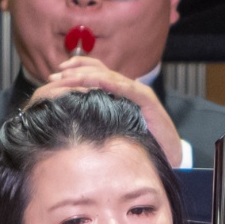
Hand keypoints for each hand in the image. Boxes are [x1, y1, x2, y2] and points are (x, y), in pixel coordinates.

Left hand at [32, 55, 181, 163]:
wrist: (169, 155)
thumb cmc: (141, 144)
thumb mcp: (111, 128)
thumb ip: (95, 119)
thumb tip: (67, 118)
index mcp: (118, 92)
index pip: (96, 71)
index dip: (76, 68)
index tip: (55, 73)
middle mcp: (128, 88)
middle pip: (100, 69)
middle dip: (75, 70)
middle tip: (55, 74)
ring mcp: (138, 92)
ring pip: (110, 76)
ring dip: (88, 75)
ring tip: (69, 77)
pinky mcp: (148, 100)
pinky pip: (127, 88)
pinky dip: (110, 83)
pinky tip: (96, 82)